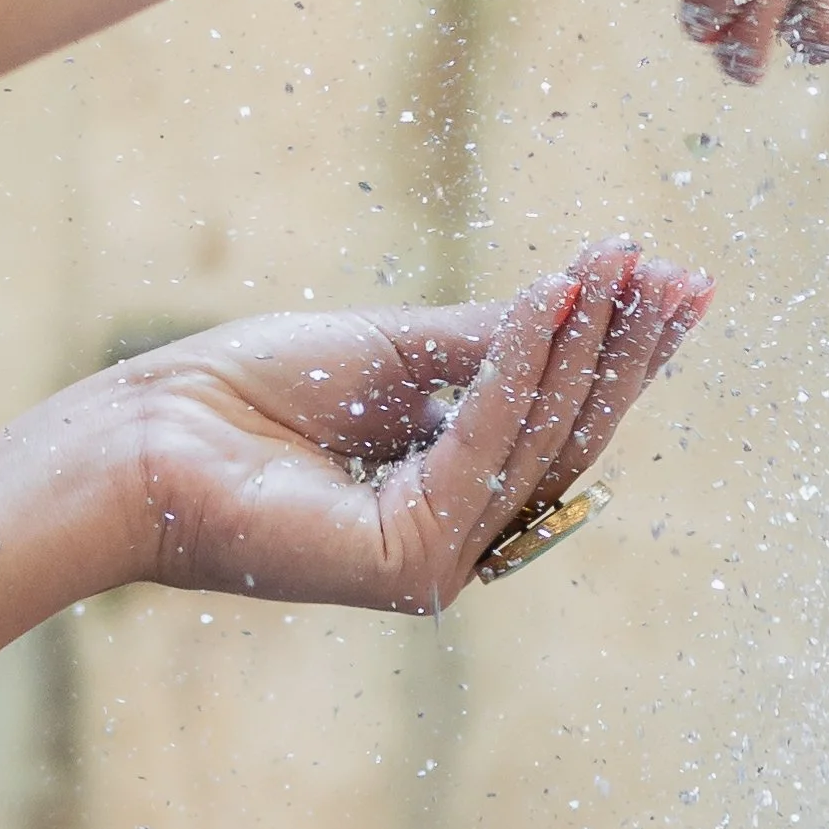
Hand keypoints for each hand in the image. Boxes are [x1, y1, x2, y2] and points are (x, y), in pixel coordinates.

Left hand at [98, 242, 708, 612]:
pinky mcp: (414, 560)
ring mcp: (442, 556)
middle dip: (627, 352)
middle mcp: (458, 533)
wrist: (145, 440)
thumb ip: (489, 341)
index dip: (617, 350)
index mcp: (452, 487)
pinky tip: (559, 296)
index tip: (675, 278)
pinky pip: (486, 446)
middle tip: (683, 276)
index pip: (555, 417)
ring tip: (623, 268)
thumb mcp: (392, 351)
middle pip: (567, 436)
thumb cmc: (246, 394)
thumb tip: (587, 298)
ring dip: (587, 345)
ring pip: (538, 440)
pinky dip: (523, 366)